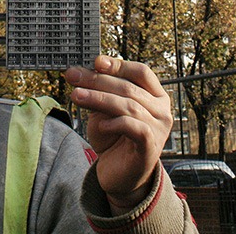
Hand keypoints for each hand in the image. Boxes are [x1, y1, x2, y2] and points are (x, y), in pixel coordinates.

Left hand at [64, 55, 172, 213]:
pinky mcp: (151, 147)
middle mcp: (162, 110)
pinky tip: (100, 125)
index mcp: (155, 95)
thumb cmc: (113, 136)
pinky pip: (134, 128)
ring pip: (128, 105)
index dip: (118, 65)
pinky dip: (115, 123)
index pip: (141, 72)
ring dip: (99, 98)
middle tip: (73, 76)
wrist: (117, 173)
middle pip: (129, 87)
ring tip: (76, 95)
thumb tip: (78, 72)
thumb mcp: (103, 109)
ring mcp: (159, 129)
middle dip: (97, 80)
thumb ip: (99, 92)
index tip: (96, 61)